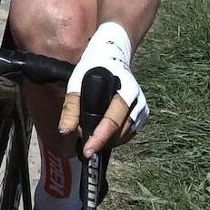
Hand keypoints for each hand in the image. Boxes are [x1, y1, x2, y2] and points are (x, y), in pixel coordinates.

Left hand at [58, 22, 148, 157]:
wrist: (111, 57)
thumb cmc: (92, 69)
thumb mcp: (77, 82)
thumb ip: (70, 107)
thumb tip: (65, 132)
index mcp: (125, 90)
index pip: (113, 121)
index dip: (99, 139)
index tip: (87, 152)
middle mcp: (138, 101)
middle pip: (119, 133)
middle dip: (101, 141)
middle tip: (83, 140)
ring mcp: (143, 108)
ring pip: (125, 136)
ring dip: (108, 140)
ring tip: (92, 133)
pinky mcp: (143, 114)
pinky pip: (129, 134)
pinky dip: (116, 137)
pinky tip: (104, 131)